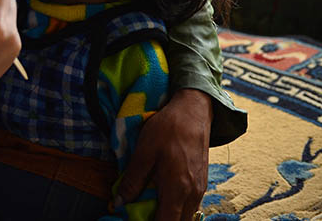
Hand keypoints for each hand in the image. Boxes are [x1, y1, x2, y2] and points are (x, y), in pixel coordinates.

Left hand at [116, 88, 212, 220]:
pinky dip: (175, 208)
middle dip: (159, 220)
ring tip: (148, 207)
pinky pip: (189, 205)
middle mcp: (193, 194)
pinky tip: (161, 197)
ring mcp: (199, 189)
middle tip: (138, 213)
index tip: (134, 218)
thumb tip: (120, 203)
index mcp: (177, 189)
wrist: (193, 111)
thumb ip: (133, 180)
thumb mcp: (144, 152)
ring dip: (168, 215)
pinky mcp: (201, 183)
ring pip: (185, 216)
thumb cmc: (167, 129)